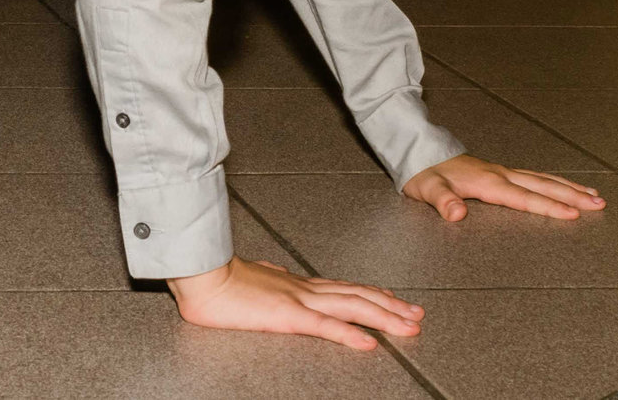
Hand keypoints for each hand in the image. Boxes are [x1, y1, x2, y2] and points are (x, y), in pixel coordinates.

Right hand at [167, 257, 422, 350]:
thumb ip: (267, 280)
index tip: (392, 297)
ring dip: (385, 317)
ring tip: (409, 326)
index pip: (343, 288)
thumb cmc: (216, 280)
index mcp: (295, 284)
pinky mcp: (288, 316)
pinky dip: (351, 334)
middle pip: (358, 296)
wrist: (200, 274)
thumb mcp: (251, 279)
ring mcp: (298, 301)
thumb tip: (273, 275)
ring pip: (352, 307)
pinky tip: (369, 342)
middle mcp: (304, 289)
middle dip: (391, 306)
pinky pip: (326, 327)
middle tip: (417, 314)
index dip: (371, 293)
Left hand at [401, 154, 604, 222]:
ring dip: (569, 188)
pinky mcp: (499, 172)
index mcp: (487, 181)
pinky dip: (554, 183)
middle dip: (572, 196)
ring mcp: (501, 171)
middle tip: (600, 204)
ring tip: (594, 196)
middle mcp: (500, 174)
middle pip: (543, 186)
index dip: (549, 207)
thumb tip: (457, 214)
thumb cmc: (422, 171)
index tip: (574, 214)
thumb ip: (442, 201)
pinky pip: (534, 177)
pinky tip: (564, 188)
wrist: (417, 151)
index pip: (524, 197)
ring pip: (542, 179)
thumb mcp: (426, 188)